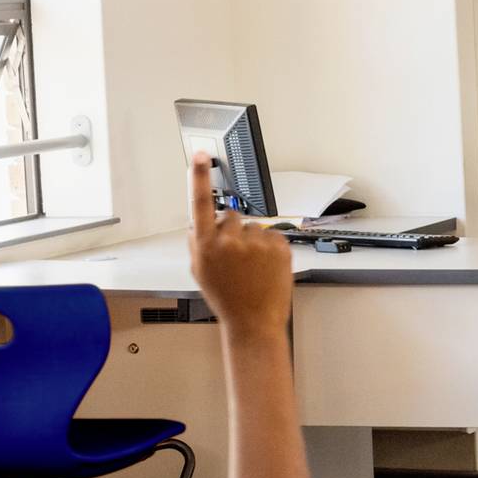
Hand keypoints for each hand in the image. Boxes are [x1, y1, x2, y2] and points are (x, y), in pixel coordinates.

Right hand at [187, 152, 293, 335]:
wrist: (254, 322)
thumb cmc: (226, 299)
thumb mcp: (200, 272)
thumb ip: (197, 244)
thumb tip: (197, 224)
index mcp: (206, 246)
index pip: (200, 204)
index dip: (198, 177)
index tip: (200, 156)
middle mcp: (230, 241)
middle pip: (230, 216)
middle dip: (232, 230)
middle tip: (235, 257)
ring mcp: (257, 244)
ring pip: (253, 228)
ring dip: (252, 241)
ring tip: (252, 267)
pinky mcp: (279, 247)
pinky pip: (272, 236)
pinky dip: (269, 248)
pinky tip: (265, 267)